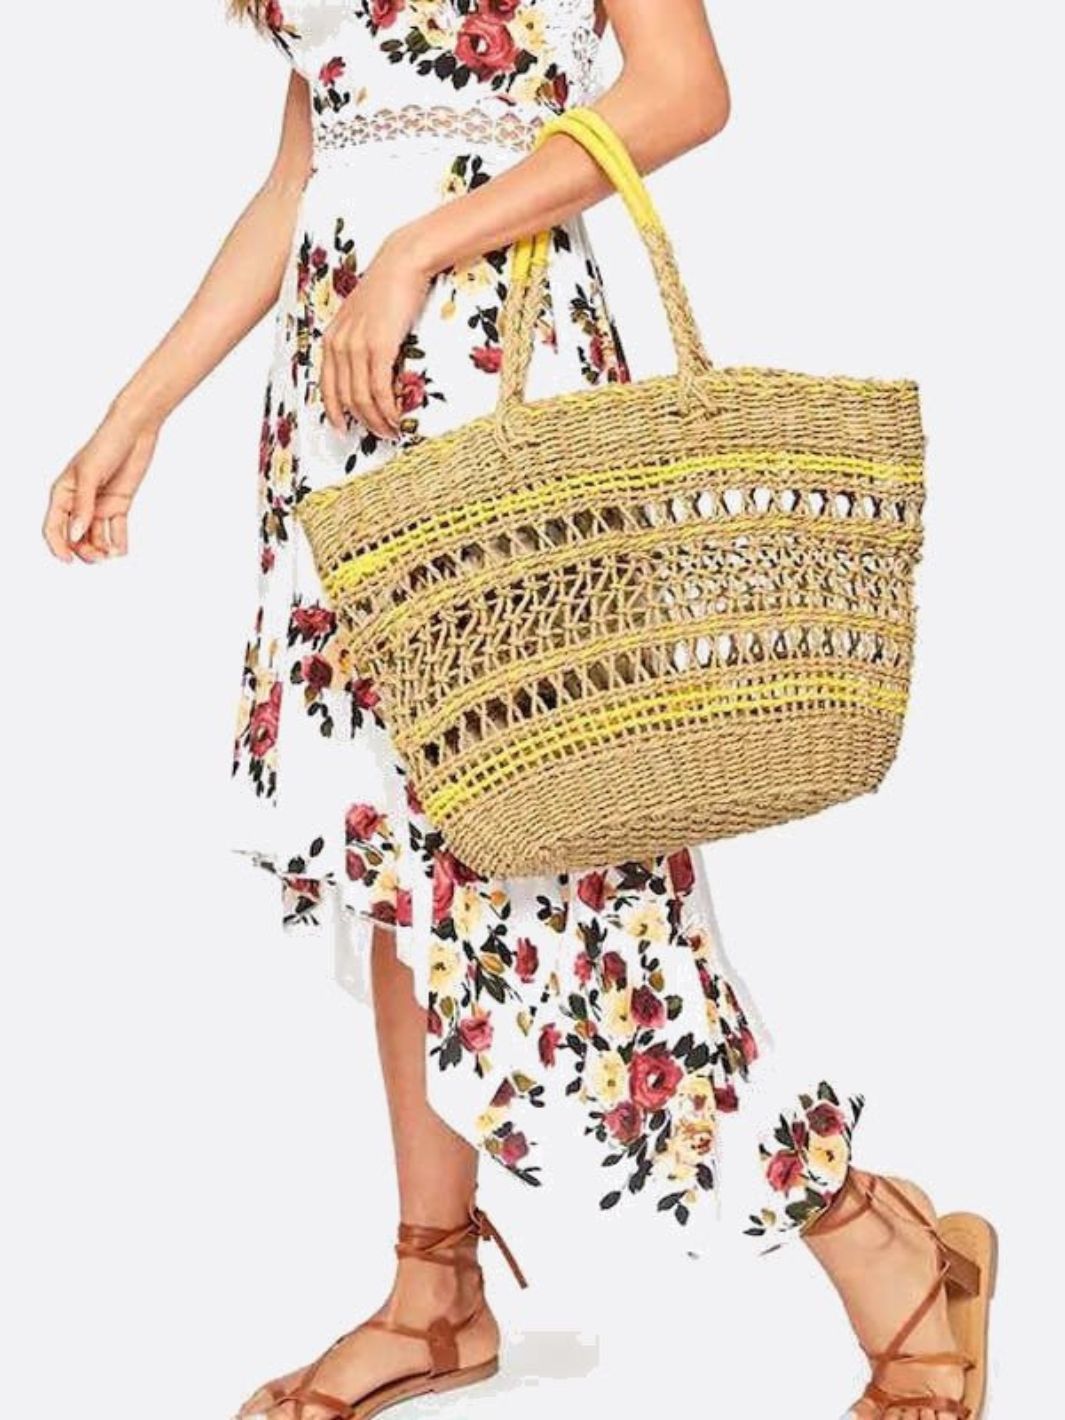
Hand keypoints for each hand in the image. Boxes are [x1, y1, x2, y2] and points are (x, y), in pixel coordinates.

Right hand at [43, 403, 160, 563]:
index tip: (68, 561)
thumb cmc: (107, 445)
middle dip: (84, 550)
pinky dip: (118, 542)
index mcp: (63, 492)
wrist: (135, 431)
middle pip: (75, 536)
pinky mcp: (118, 504)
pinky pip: (116, 529)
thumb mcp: (91, 475)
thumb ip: (83, 506)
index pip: (53, 525)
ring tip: (112, 554)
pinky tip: (121, 550)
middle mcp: (79, 501)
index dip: (58, 546)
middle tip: (99, 558)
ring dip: (101, 548)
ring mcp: (99, 504)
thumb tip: (75, 534)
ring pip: (95, 536)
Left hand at [321, 228, 434, 439]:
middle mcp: (340, 344)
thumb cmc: (388, 286)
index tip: (342, 427)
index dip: (334, 410)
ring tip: (392, 430)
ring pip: (362, 398)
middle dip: (362, 421)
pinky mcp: (379, 347)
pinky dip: (388, 409)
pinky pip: (379, 389)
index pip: (326, 384)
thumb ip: (358, 338)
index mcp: (332, 337)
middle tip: (380, 433)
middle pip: (345, 397)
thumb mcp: (363, 315)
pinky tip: (397, 418)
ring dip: (377, 420)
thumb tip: (368, 364)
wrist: (402, 263)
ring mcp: (357, 346)